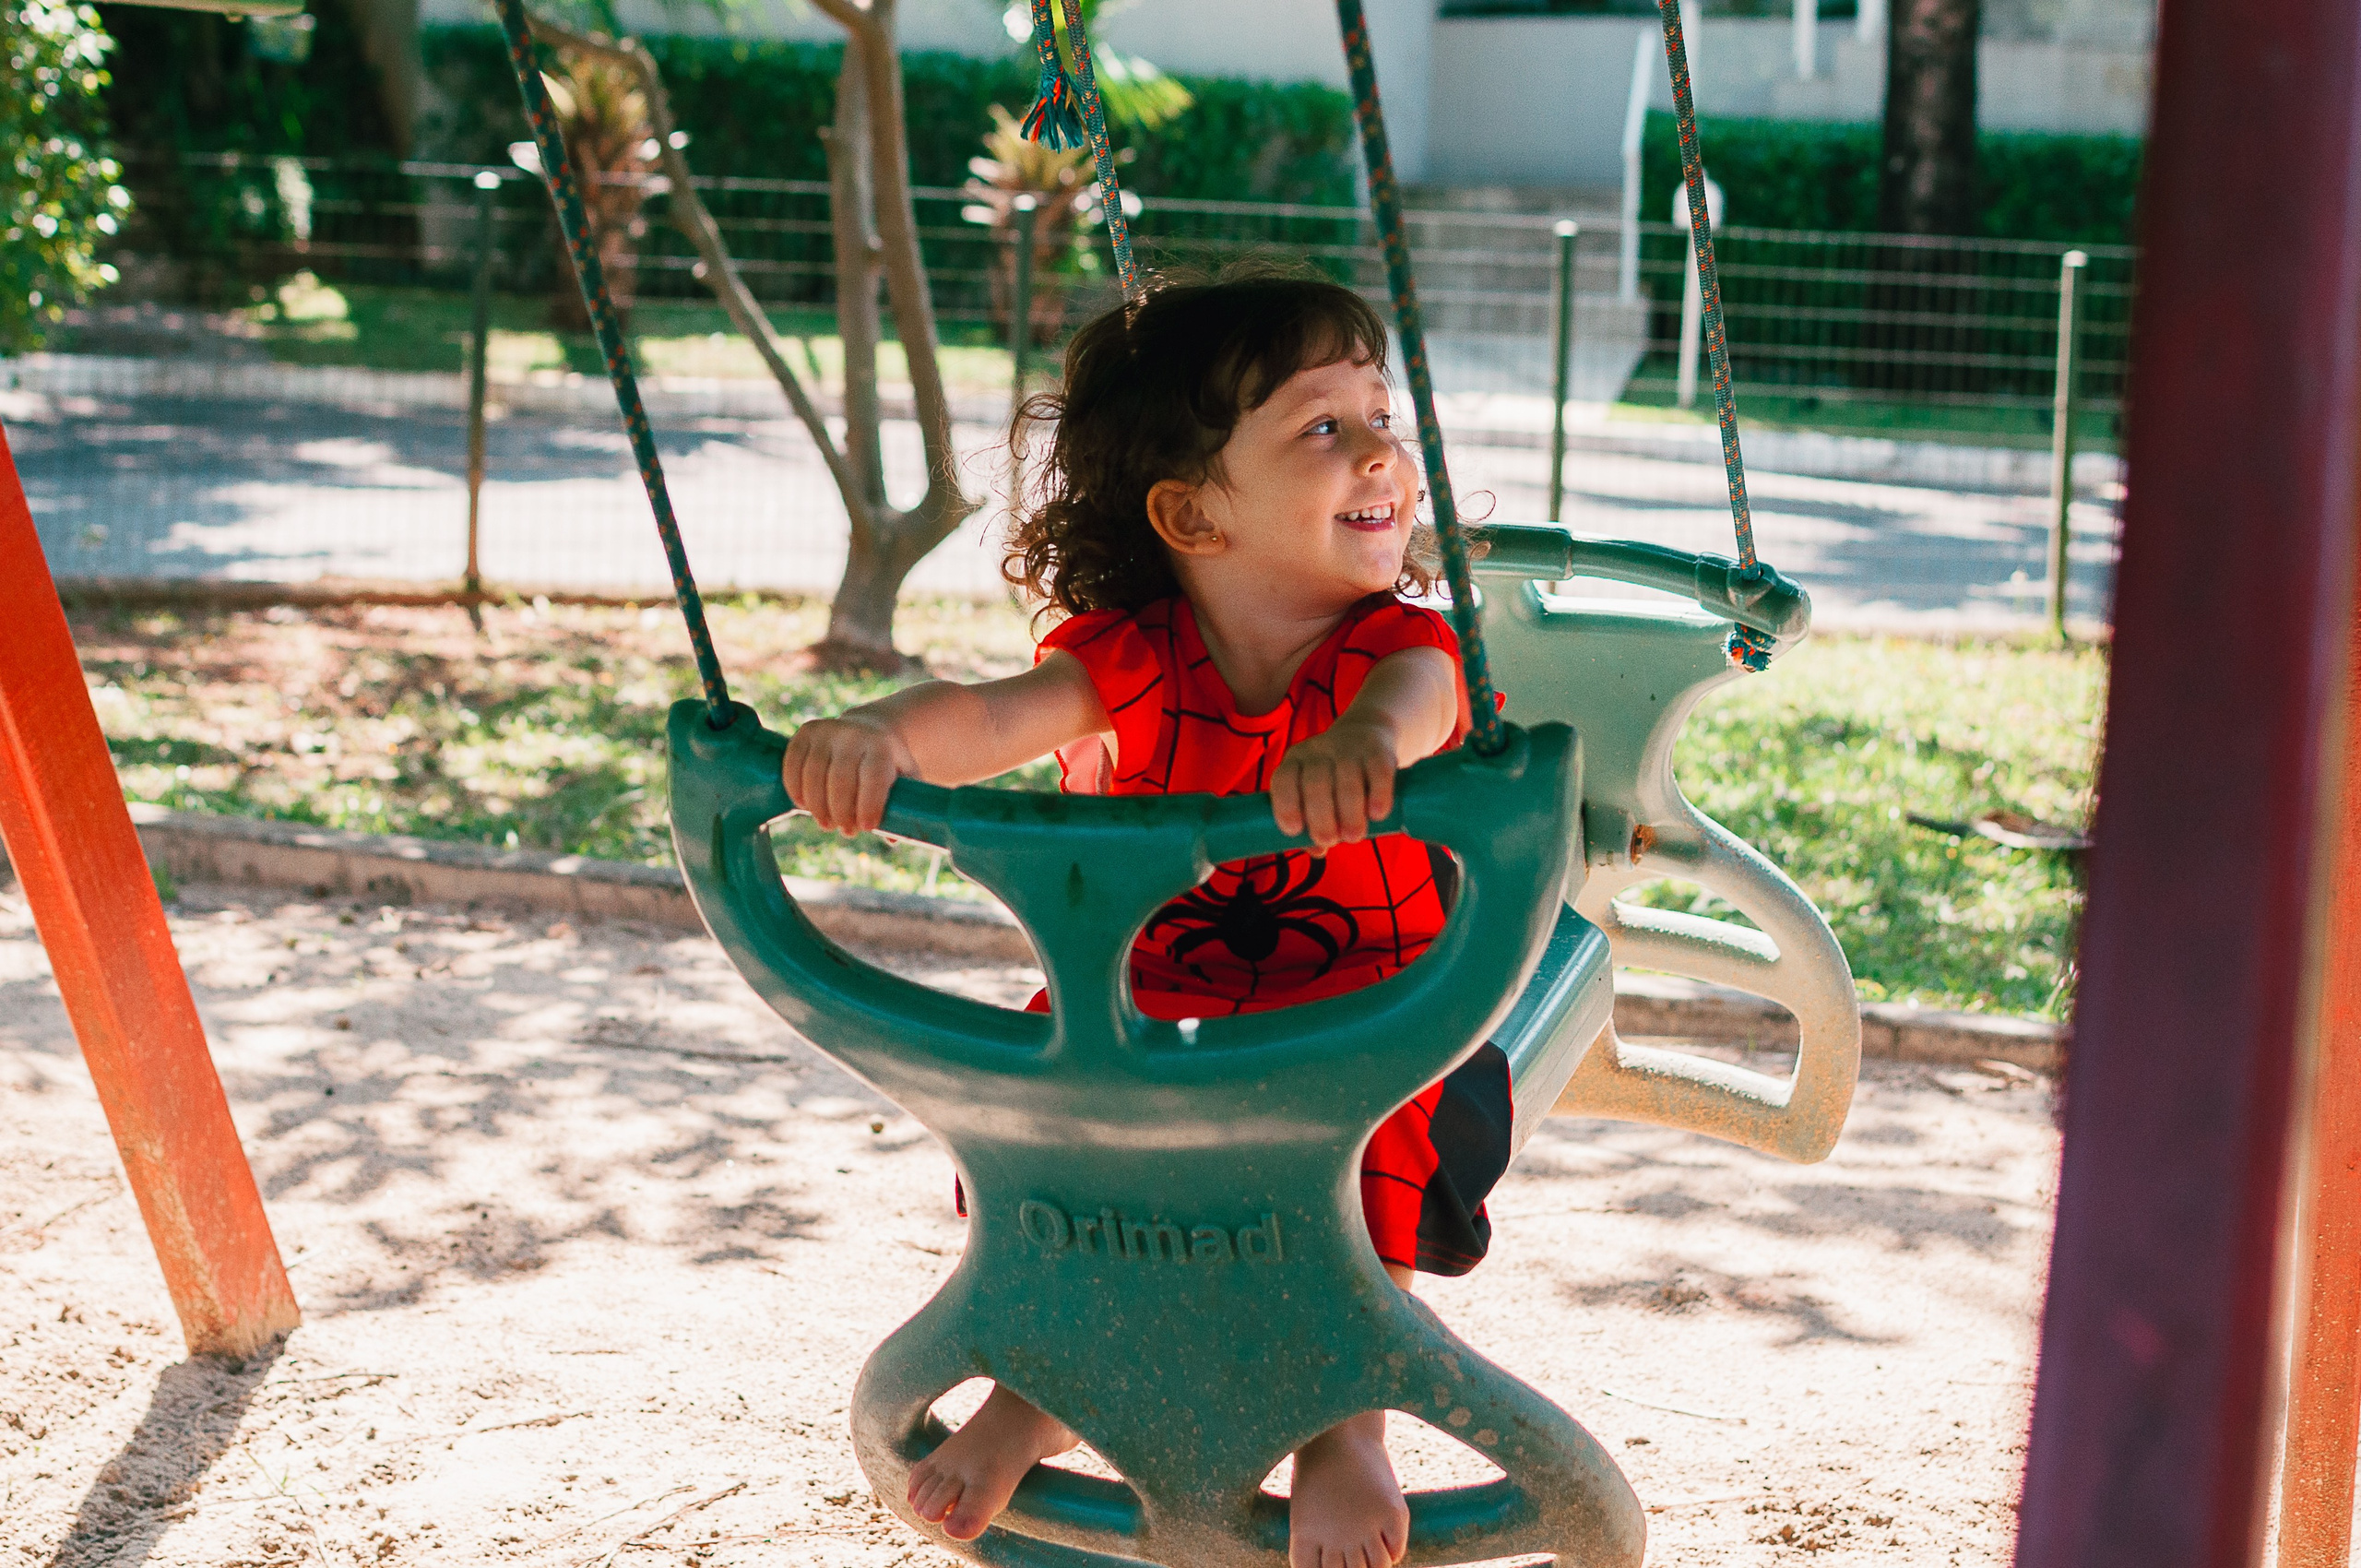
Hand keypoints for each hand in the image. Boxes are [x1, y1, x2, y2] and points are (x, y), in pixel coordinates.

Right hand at [782, 713, 915, 835]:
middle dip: (841, 812)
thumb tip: (892, 841)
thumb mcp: (903, 778)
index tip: (866, 828)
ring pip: (813, 774)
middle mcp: (853, 733)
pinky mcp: (805, 733)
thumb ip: (902, 806)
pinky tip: (804, 806)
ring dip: (818, 806)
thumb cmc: (887, 763)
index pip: (873, 776)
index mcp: (881, 745)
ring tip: (827, 824)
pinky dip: (795, 789)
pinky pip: (793, 764)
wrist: (869, 729)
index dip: (868, 805)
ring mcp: (826, 731)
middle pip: (840, 779)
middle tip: (847, 832)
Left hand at [1270, 717, 1398, 852]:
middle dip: (1321, 817)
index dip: (1286, 805)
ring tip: (1353, 837)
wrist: (1368, 732)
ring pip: (1347, 779)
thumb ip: (1312, 824)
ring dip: (1350, 812)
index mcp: (1295, 762)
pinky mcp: (1378, 750)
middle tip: (1330, 841)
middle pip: (1316, 782)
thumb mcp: (1316, 794)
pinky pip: (1378, 771)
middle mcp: (1318, 752)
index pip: (1284, 779)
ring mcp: (1349, 749)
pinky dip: (1378, 794)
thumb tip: (1316, 851)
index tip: (1294, 831)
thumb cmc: (1334, 777)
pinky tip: (1377, 814)